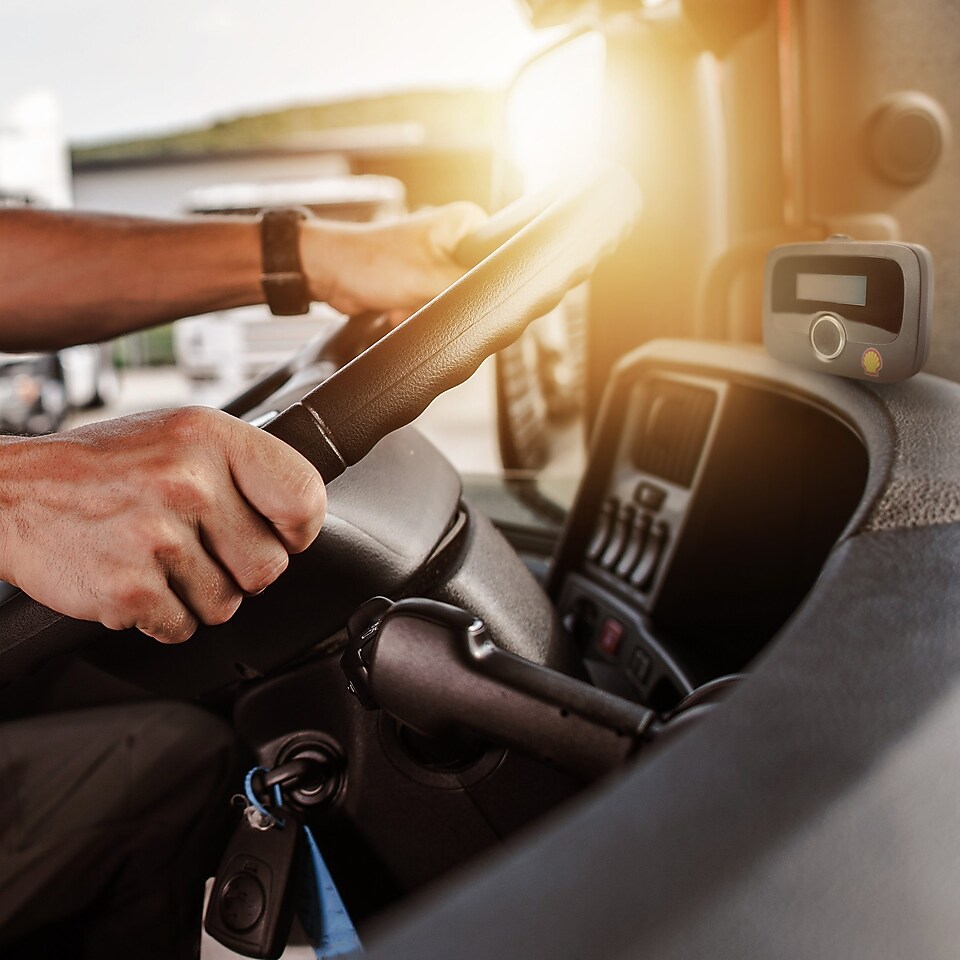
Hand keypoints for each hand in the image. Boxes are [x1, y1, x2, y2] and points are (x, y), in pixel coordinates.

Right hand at [0, 407, 325, 643]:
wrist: (14, 490)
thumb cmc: (106, 466)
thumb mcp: (182, 436)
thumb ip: (244, 469)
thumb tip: (300, 515)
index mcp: (212, 437)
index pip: (303, 497)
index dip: (298, 528)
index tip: (282, 534)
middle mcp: (188, 483)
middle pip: (269, 566)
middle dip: (240, 569)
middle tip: (201, 549)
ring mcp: (157, 536)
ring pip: (226, 604)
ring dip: (198, 595)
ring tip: (161, 560)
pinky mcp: (128, 586)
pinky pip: (182, 627)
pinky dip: (162, 616)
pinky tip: (137, 579)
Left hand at [300, 202, 486, 323]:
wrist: (330, 273)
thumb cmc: (372, 264)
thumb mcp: (431, 280)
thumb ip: (471, 288)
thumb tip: (500, 297)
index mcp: (463, 222)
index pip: (498, 254)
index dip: (485, 279)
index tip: (461, 290)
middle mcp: (452, 235)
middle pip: (473, 280)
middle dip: (448, 298)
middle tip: (426, 296)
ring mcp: (436, 257)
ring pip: (452, 296)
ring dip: (428, 307)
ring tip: (407, 300)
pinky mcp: (421, 276)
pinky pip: (433, 302)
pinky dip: (417, 309)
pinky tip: (397, 306)